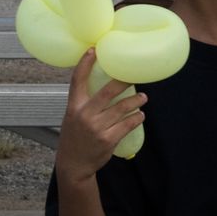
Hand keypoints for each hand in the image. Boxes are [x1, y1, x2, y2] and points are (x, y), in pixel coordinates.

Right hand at [54, 50, 145, 182]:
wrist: (74, 165)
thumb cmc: (74, 138)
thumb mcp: (72, 117)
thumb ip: (85, 103)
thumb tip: (104, 86)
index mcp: (73, 107)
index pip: (77, 80)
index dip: (84, 64)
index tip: (93, 50)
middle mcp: (84, 115)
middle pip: (108, 91)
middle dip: (124, 82)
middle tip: (135, 76)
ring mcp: (96, 127)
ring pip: (122, 108)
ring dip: (136, 102)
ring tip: (144, 98)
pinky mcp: (108, 139)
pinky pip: (127, 125)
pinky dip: (136, 119)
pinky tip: (140, 115)